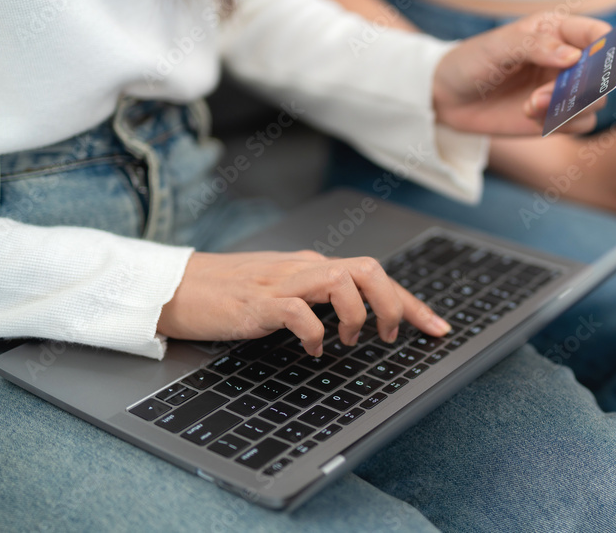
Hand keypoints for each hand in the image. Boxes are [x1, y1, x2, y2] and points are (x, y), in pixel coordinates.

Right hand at [158, 250, 450, 355]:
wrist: (177, 289)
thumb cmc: (230, 294)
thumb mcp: (284, 291)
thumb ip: (318, 298)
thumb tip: (356, 319)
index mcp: (314, 266)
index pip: (375, 276)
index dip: (412, 303)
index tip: (438, 328)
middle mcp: (304, 267)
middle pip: (369, 269)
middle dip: (394, 305)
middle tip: (388, 337)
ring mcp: (281, 282)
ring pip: (340, 280)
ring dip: (356, 315)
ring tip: (347, 340)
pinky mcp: (257, 302)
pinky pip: (298, 311)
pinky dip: (314, 333)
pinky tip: (312, 349)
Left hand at [431, 14, 612, 135]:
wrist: (449, 97)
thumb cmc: (472, 61)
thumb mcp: (498, 46)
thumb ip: (535, 46)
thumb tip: (574, 57)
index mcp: (558, 31)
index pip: (598, 34)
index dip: (605, 48)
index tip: (586, 62)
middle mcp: (569, 60)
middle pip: (604, 74)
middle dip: (582, 87)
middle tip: (545, 94)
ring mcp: (564, 90)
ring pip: (596, 102)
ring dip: (569, 108)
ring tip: (530, 106)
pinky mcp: (557, 117)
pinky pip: (580, 124)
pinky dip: (562, 123)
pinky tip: (531, 117)